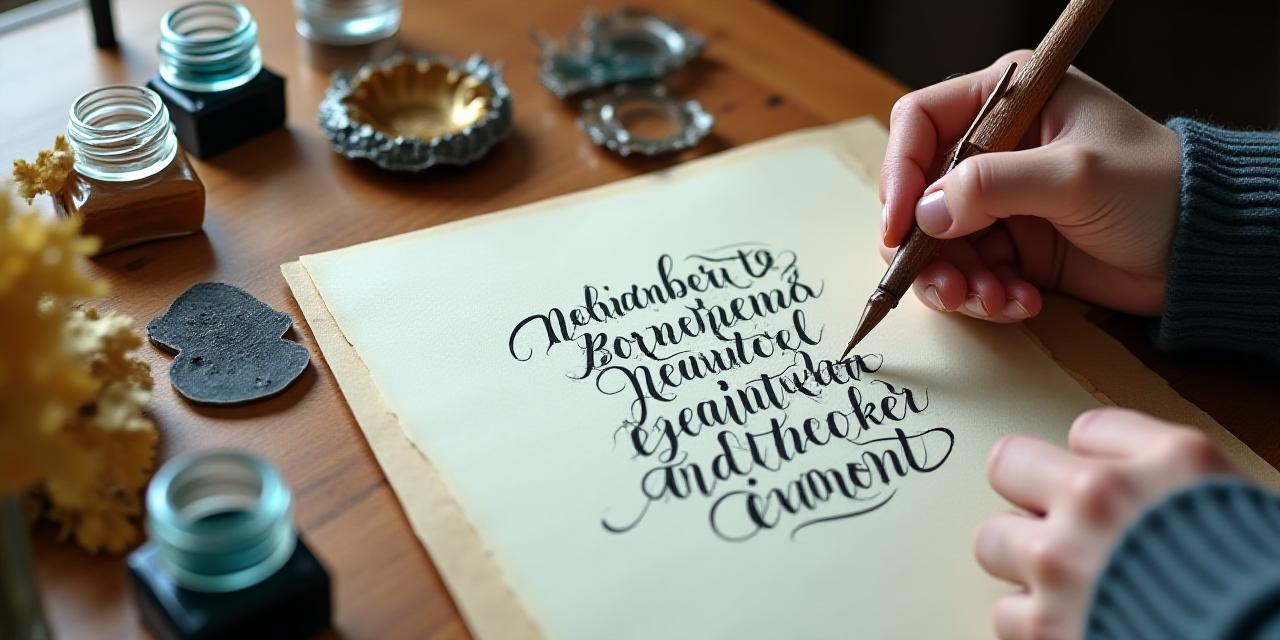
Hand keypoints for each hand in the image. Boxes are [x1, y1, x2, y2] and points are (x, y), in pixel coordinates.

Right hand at [879, 50, 1181, 320]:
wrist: (1206, 248)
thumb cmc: (1157, 188)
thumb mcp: (1074, 176)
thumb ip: (994, 187)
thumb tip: (925, 213)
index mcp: (1008, 101)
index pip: (920, 122)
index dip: (899, 171)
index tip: (899, 224)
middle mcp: (995, 149)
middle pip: (918, 193)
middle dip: (925, 245)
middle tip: (946, 284)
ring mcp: (1002, 201)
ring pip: (937, 243)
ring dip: (955, 280)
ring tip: (992, 301)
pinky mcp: (1014, 247)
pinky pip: (970, 273)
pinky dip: (984, 296)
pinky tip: (1020, 304)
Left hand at [975, 408, 1235, 638]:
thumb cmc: (1261, 586)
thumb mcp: (1231, 500)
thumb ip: (1169, 475)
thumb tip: (1117, 468)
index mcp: (1168, 463)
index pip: (1088, 430)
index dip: (1093, 461)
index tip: (1102, 482)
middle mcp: (1104, 500)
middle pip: (1009, 463)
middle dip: (1030, 493)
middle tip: (1057, 521)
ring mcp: (1064, 562)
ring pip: (993, 540)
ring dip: (1023, 561)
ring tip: (1065, 579)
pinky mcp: (1046, 625)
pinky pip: (1006, 612)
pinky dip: (1033, 623)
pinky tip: (1071, 620)